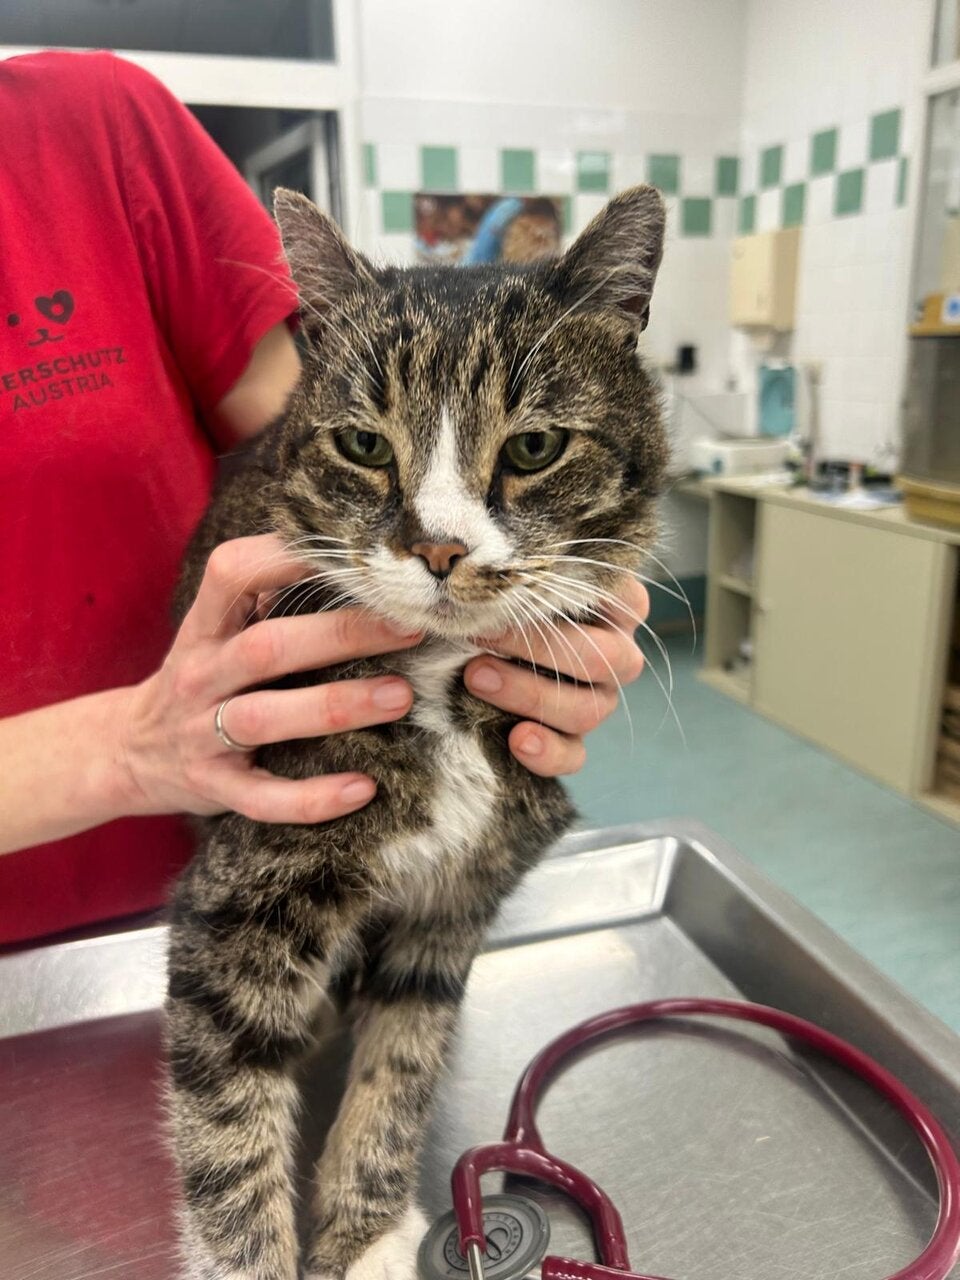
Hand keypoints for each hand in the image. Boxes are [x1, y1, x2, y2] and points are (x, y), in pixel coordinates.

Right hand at [119, 535, 420, 824]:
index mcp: (205, 627)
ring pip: (267, 718)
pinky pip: (264, 797)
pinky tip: (363, 789)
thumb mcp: (218, 632)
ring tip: (401, 697)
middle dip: (341, 635)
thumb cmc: (204, 679)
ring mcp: (203, 734)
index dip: (288, 557)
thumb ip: (270, 599)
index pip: (234, 574)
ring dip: (337, 705)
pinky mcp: (214, 787)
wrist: (132, 751)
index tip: (355, 555)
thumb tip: (358, 566)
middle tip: (409, 629)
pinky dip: (313, 798)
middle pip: (268, 648)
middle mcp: (201, 674)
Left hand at [464, 577, 648, 776]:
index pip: (624, 598)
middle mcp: (613, 653)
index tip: (517, 586)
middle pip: (604, 658)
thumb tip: (481, 563)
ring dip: (531, 694)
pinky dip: (548, 751)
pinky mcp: (572, 742)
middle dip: (539, 647)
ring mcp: (596, 701)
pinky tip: (516, 739)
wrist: (452, 656)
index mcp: (610, 607)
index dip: (577, 596)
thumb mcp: (499, 580)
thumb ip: (508, 571)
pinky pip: (574, 755)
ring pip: (589, 708)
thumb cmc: (486, 603)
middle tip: (481, 636)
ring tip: (475, 678)